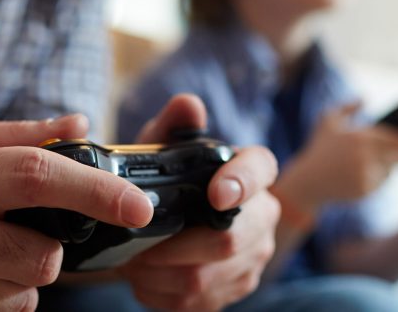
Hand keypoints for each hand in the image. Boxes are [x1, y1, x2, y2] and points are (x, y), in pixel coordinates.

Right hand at [0, 115, 153, 311]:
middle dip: (52, 244)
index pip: (36, 176)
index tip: (138, 206)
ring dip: (24, 272)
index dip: (96, 190)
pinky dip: (4, 296)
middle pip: (42, 251)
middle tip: (22, 229)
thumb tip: (81, 124)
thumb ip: (20, 135)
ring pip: (28, 289)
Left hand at [118, 94, 279, 310]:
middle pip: (231, 240)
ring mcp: (255, 255)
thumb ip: (172, 126)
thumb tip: (187, 105)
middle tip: (137, 242)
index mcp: (253, 170)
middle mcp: (264, 214)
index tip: (215, 195)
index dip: (242, 183)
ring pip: (208, 277)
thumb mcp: (161, 147)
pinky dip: (162, 294)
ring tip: (133, 260)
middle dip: (175, 246)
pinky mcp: (238, 286)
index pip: (260, 170)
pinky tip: (145, 279)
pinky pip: (199, 303)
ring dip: (160, 273)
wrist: (166, 221)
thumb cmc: (166, 178)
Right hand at [277, 103, 397, 209]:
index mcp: (359, 136)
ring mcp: (365, 173)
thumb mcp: (327, 121)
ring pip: (391, 169)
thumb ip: (347, 107)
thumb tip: (365, 98)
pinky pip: (381, 183)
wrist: (308, 180)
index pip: (393, 138)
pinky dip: (379, 179)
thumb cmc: (319, 149)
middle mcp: (364, 155)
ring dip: (390, 166)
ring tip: (374, 163)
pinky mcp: (365, 189)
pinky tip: (366, 175)